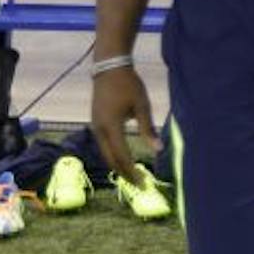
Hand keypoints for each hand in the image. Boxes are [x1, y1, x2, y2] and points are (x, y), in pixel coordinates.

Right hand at [91, 67, 158, 182]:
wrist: (109, 67)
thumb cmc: (129, 85)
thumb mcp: (142, 106)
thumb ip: (148, 129)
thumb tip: (159, 150)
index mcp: (111, 127)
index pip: (122, 156)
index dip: (133, 172)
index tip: (144, 184)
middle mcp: (99, 130)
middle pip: (111, 160)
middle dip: (125, 174)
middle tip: (140, 185)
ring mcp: (95, 126)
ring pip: (105, 154)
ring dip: (118, 166)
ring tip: (133, 176)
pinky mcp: (95, 123)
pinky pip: (103, 145)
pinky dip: (113, 156)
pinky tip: (124, 160)